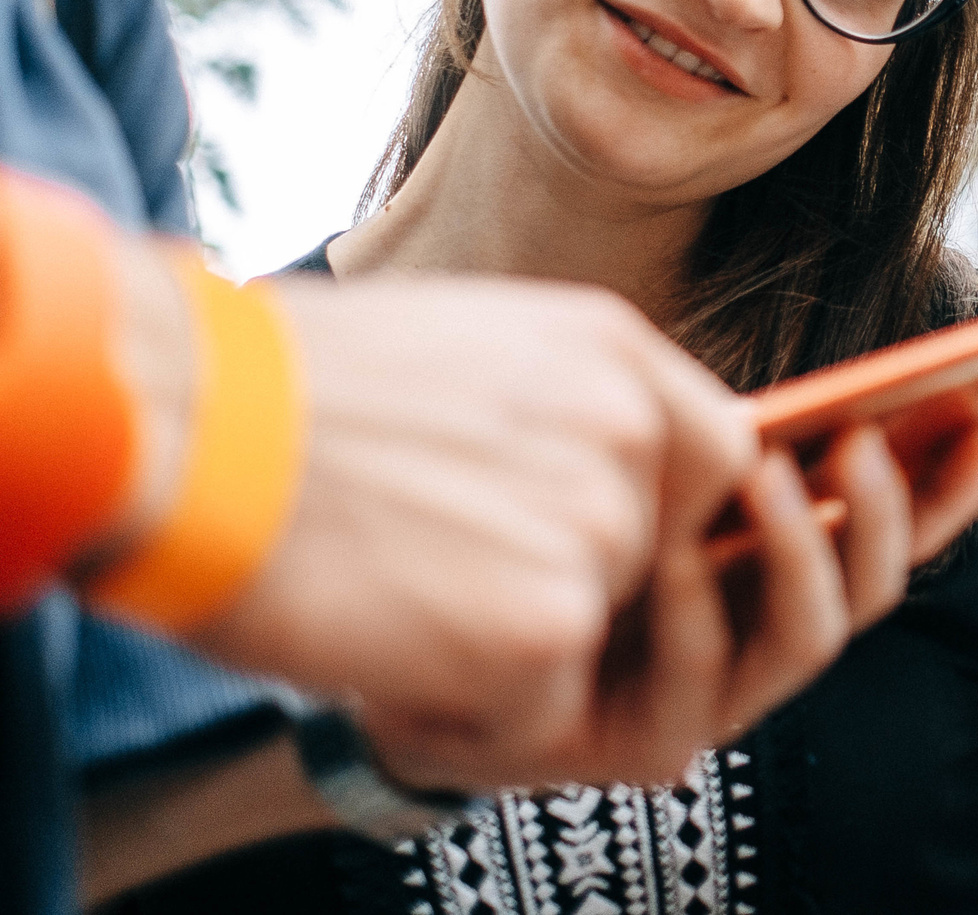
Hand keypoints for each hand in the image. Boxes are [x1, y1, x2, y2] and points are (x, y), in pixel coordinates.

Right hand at [174, 272, 814, 789]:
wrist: (183, 432)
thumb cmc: (290, 393)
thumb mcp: (472, 348)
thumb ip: (573, 406)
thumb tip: (620, 474)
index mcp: (612, 352)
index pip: (714, 455)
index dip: (654, 515)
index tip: (577, 541)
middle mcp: (629, 431)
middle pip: (652, 558)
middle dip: (564, 586)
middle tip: (446, 570)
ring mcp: (599, 527)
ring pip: (592, 633)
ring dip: (505, 647)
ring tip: (396, 596)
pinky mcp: (550, 626)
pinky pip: (541, 708)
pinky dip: (463, 710)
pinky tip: (384, 652)